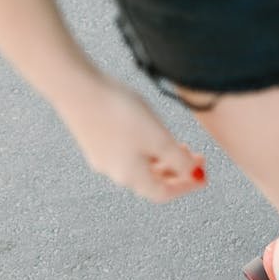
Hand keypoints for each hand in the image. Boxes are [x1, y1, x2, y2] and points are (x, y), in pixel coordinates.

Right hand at [55, 75, 206, 202]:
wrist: (75, 86)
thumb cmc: (119, 112)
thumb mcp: (159, 137)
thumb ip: (179, 160)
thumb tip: (192, 174)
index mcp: (131, 176)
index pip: (163, 193)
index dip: (186, 186)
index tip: (203, 176)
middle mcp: (114, 172)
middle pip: (152, 181)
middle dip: (177, 171)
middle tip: (196, 158)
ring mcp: (101, 156)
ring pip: (139, 166)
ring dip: (162, 160)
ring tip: (177, 144)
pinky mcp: (93, 139)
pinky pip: (126, 153)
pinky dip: (145, 149)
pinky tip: (150, 133)